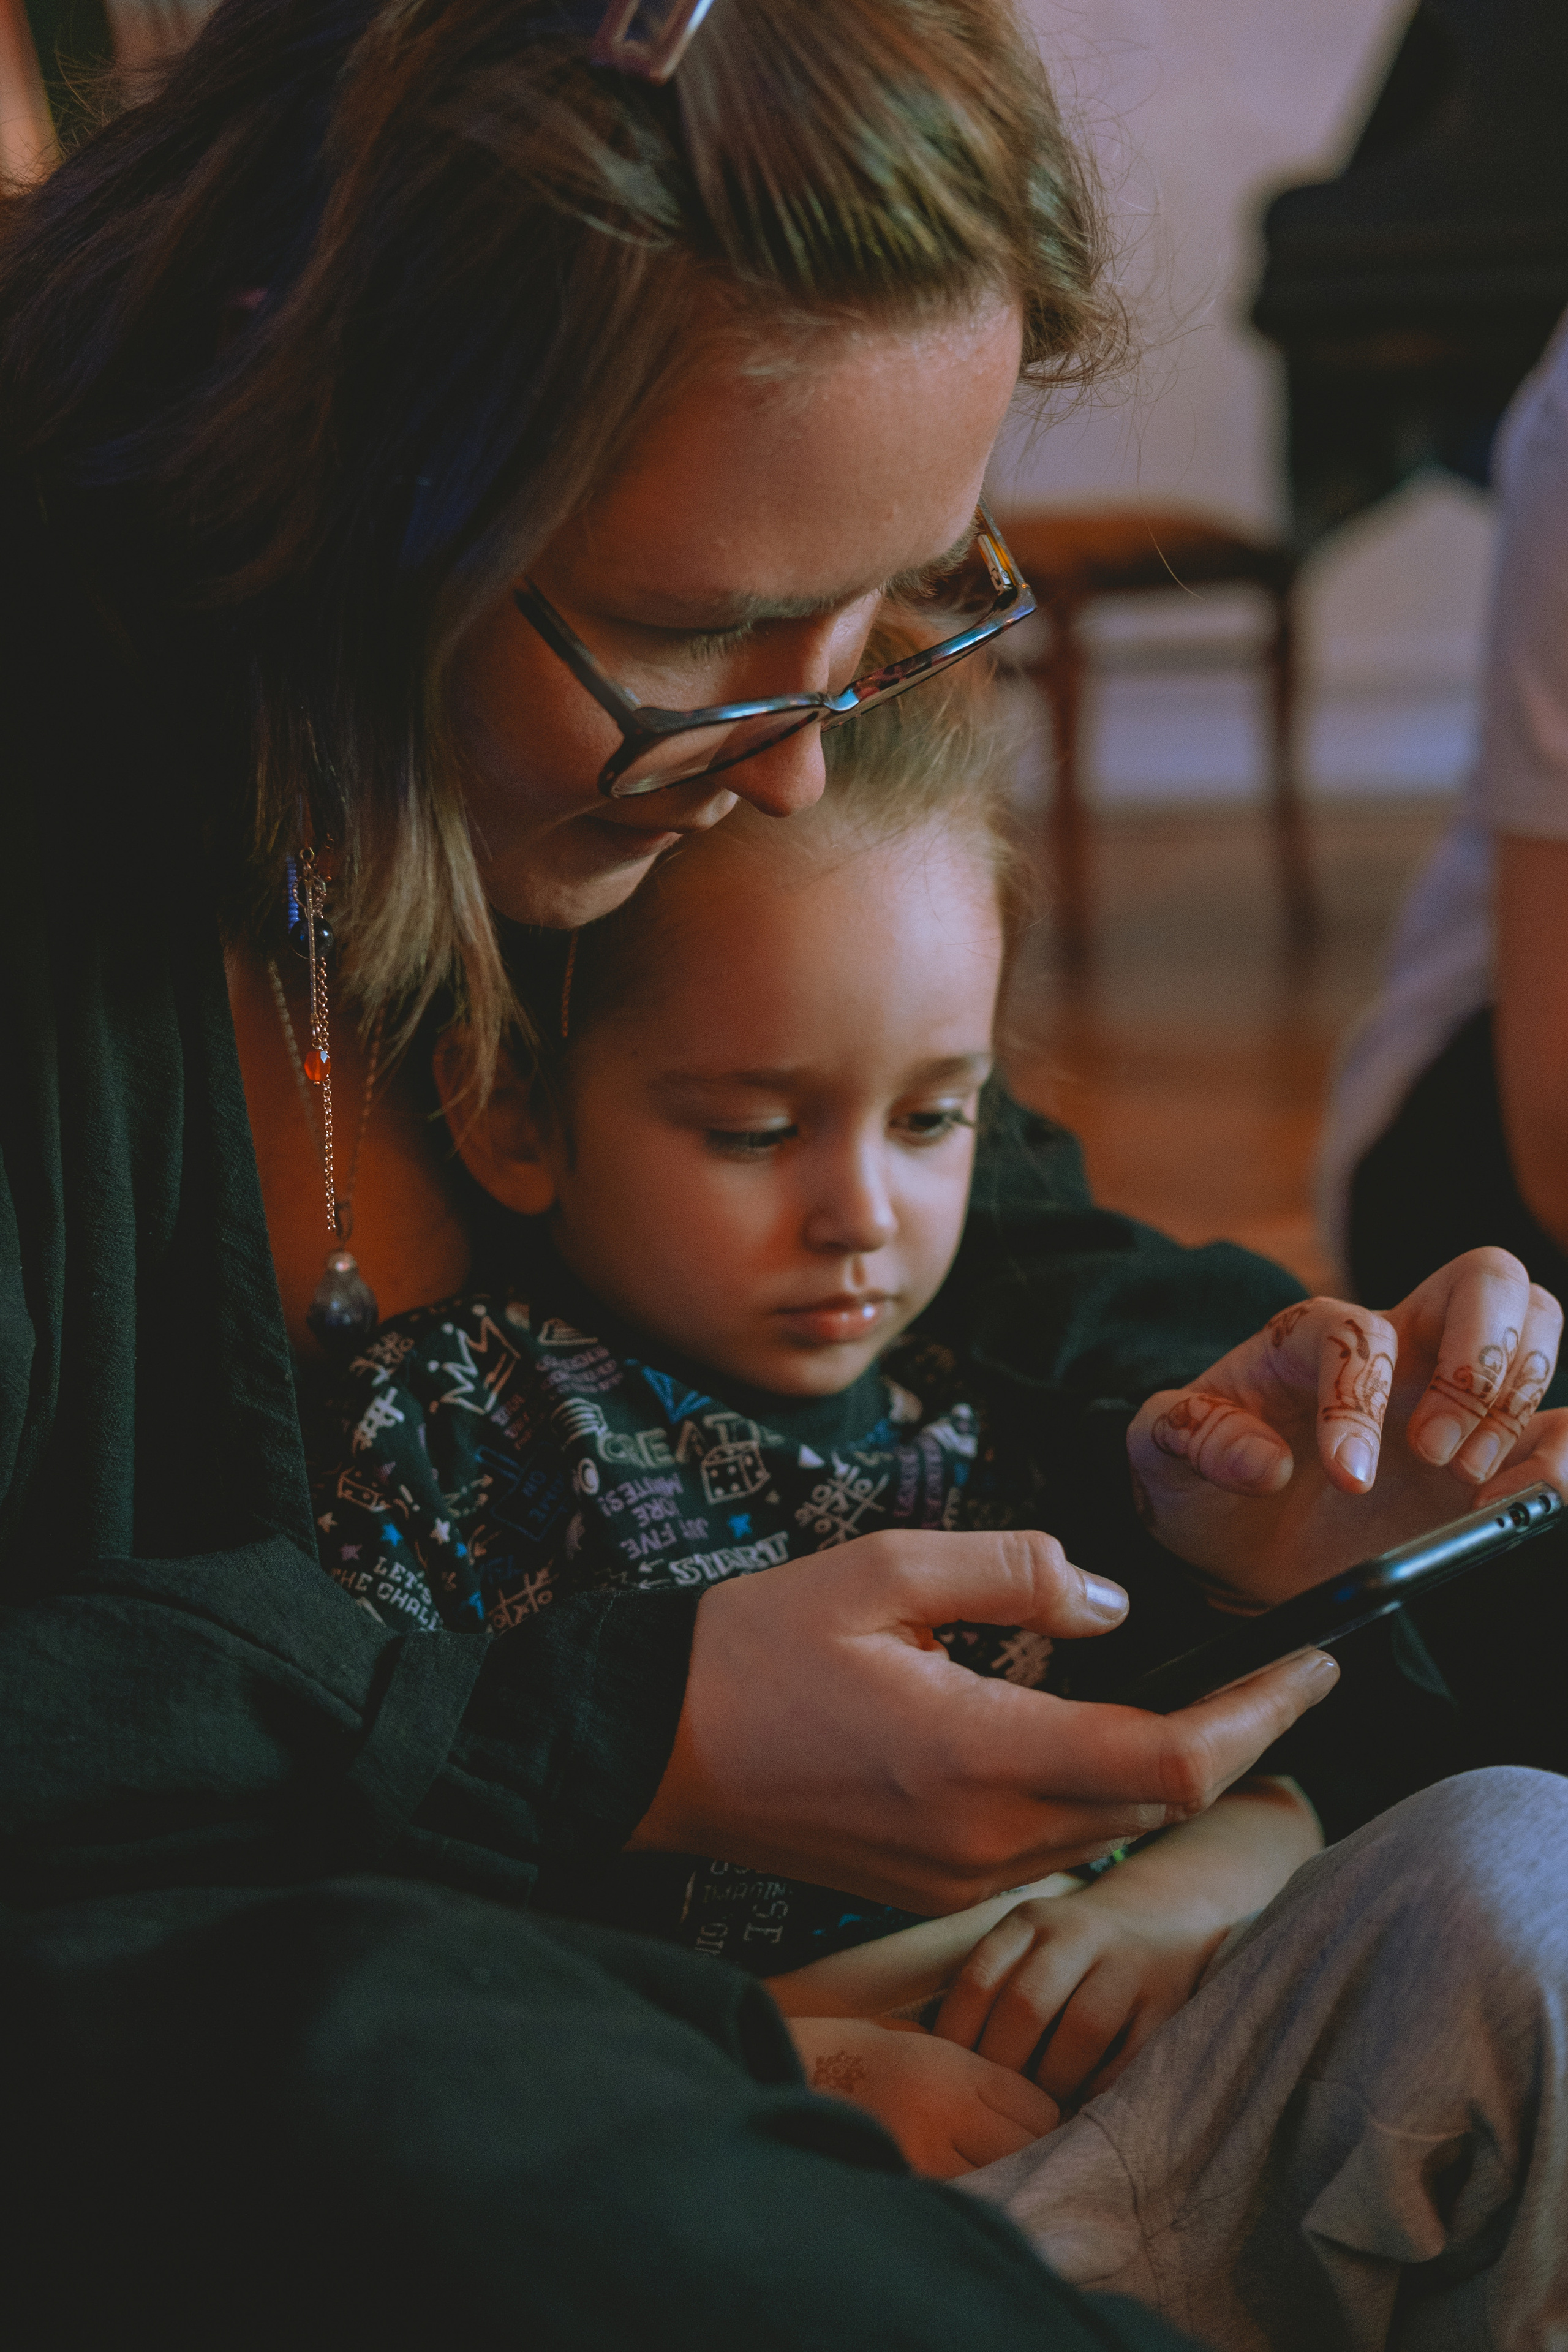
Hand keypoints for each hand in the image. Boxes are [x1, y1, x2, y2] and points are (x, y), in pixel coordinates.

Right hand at [628, 1528, 1337, 1910]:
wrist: (647, 1748)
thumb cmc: (752, 1649)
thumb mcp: (880, 1571)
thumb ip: (1009, 1572)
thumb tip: (1108, 1602)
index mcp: (981, 1756)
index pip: (1173, 1762)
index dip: (1262, 1718)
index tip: (1317, 1667)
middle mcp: (987, 1839)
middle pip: (1158, 1801)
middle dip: (1232, 1739)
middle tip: (1276, 1671)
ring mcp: (961, 1876)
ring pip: (1109, 1828)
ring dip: (1163, 1767)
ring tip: (1201, 1696)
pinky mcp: (935, 1886)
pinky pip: (1051, 1844)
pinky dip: (1095, 1790)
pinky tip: (1086, 1732)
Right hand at [785, 2016, 1057, 2178]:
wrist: (780, 2064)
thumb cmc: (851, 2050)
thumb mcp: (919, 2042)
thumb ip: (972, 2071)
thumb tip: (1026, 2106)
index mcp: (952, 2067)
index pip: (1039, 2107)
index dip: (1043, 2118)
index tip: (1034, 2123)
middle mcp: (945, 2112)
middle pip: (1028, 2148)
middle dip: (1028, 2151)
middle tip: (1011, 2150)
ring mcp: (920, 2156)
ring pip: (996, 2180)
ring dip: (995, 2178)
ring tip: (977, 2169)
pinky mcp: (897, 2186)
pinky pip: (953, 2200)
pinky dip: (958, 2198)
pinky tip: (945, 2187)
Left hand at [932, 1880, 1216, 2108]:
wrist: (1162, 1921)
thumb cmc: (1071, 1954)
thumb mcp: (1028, 1946)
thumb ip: (992, 1988)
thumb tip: (939, 2062)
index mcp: (1030, 1921)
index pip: (979, 1981)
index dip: (959, 2038)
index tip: (952, 2077)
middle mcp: (1077, 1933)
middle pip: (1026, 2006)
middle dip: (1005, 2066)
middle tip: (996, 2102)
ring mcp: (1127, 1964)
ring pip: (1081, 2029)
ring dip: (1054, 2080)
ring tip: (1039, 2109)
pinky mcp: (1166, 2000)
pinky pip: (1129, 2053)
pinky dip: (1101, 2084)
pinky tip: (1082, 2100)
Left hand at [1128, 1248, 1567, 1609]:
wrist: (1237, 1545)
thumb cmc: (1201, 1482)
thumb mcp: (1160, 1454)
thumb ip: (1191, 1438)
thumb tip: (1261, 1461)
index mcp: (1313, 1337)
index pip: (1359, 1332)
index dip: (1360, 1400)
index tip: (1350, 1478)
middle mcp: (1398, 1346)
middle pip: (1487, 1278)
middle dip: (1478, 1360)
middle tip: (1436, 1454)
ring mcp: (1452, 1393)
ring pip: (1539, 1322)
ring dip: (1518, 1403)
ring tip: (1469, 1485)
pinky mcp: (1491, 1450)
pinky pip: (1562, 1422)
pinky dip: (1562, 1454)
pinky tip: (1522, 1500)